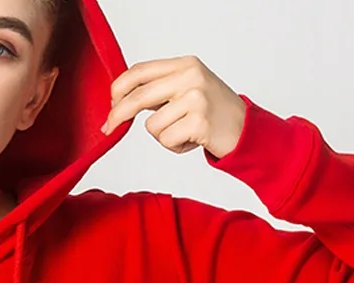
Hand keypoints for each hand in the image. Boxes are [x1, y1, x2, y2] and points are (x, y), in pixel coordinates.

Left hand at [101, 55, 245, 159]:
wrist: (245, 129)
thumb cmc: (212, 113)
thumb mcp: (187, 90)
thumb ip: (160, 90)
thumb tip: (121, 101)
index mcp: (185, 65)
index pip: (140, 71)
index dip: (119, 89)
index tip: (110, 105)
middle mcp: (190, 77)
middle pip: (138, 97)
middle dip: (118, 115)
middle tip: (108, 128)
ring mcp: (196, 98)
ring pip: (152, 126)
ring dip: (163, 137)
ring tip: (184, 132)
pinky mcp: (199, 122)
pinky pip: (166, 141)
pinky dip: (175, 147)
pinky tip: (192, 141)